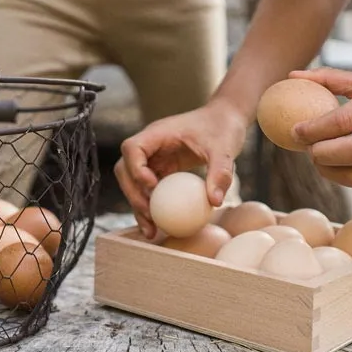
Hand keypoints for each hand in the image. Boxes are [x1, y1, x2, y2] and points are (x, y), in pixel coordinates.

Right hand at [114, 102, 248, 236]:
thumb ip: (220, 172)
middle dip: (133, 194)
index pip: (132, 148)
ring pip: (132, 182)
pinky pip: (149, 190)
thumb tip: (214, 202)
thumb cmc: (223, 128)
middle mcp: (151, 146)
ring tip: (151, 231)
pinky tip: (158, 227)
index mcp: (158, 133)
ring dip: (138, 205)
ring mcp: (154, 158)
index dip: (135, 168)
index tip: (153, 186)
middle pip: (125, 169)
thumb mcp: (225, 149)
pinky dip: (150, 207)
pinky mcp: (162, 169)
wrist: (226, 120)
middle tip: (151, 217)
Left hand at [288, 69, 351, 186]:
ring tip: (318, 159)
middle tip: (306, 150)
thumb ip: (331, 78)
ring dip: (331, 172)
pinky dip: (347, 176)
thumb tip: (291, 77)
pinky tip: (336, 166)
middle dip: (322, 155)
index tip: (295, 130)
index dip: (314, 129)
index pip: (344, 120)